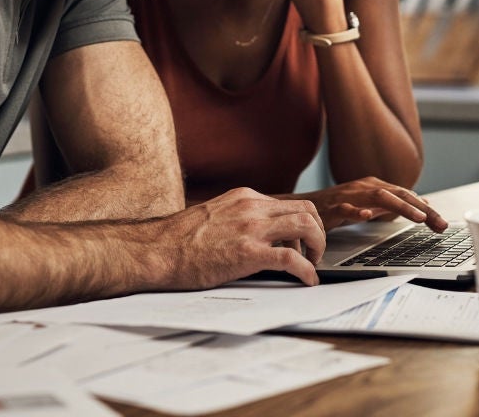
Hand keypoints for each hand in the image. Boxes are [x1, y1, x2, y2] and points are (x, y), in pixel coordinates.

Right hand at [159, 187, 325, 288]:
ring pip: (305, 226)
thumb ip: (239, 217)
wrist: (159, 249)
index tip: (303, 241)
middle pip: (306, 209)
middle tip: (314, 253)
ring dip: (318, 247)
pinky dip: (307, 270)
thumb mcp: (216, 215)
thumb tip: (257, 234)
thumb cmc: (181, 239)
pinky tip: (307, 280)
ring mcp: (251, 228)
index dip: (303, 224)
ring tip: (313, 264)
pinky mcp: (248, 252)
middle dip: (318, 232)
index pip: (290, 203)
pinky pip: (291, 258)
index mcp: (244, 197)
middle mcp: (251, 207)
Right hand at [294, 177, 447, 232]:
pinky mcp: (332, 208)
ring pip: (378, 197)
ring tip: (418, 217)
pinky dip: (358, 211)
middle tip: (439, 224)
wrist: (306, 206)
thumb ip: (393, 203)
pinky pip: (346, 209)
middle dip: (420, 208)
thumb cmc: (339, 206)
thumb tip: (421, 203)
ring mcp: (348, 196)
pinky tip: (368, 216)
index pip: (405, 195)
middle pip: (397, 193)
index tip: (442, 224)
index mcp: (373, 186)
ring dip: (400, 206)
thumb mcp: (370, 203)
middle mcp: (363, 187)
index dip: (425, 208)